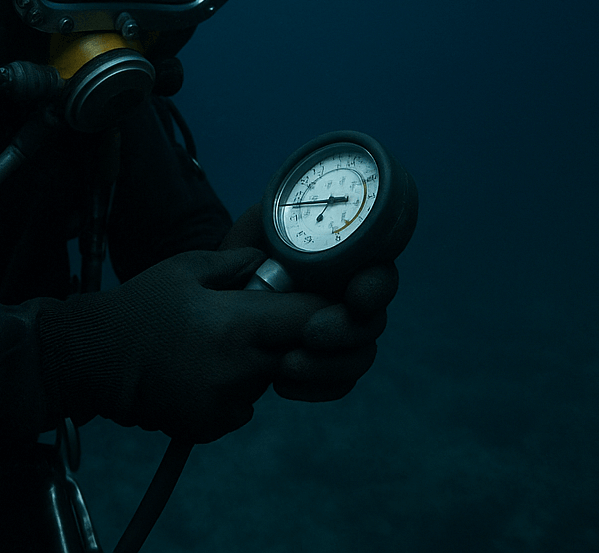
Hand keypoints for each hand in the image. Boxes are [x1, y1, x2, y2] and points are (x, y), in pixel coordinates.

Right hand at [37, 248, 329, 443]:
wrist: (93, 358)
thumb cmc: (140, 305)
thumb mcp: (187, 267)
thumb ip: (239, 263)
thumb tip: (275, 262)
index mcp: (238, 324)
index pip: (313, 320)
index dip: (322, 311)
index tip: (313, 301)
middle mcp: (241, 368)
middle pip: (299, 354)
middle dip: (290, 338)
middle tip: (252, 321)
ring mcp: (228, 403)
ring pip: (269, 379)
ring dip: (257, 364)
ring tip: (212, 345)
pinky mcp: (214, 424)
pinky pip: (244, 404)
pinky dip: (232, 389)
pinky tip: (198, 371)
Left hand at [221, 203, 399, 402]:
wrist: (219, 299)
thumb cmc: (243, 256)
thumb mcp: (256, 229)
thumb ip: (275, 215)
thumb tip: (289, 210)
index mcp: (347, 261)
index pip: (379, 271)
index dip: (376, 286)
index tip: (355, 297)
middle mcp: (350, 298)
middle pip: (375, 320)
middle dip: (349, 330)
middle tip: (312, 333)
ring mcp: (341, 335)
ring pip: (361, 356)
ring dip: (329, 365)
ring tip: (286, 364)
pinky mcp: (324, 365)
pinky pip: (337, 384)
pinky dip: (315, 388)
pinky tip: (281, 384)